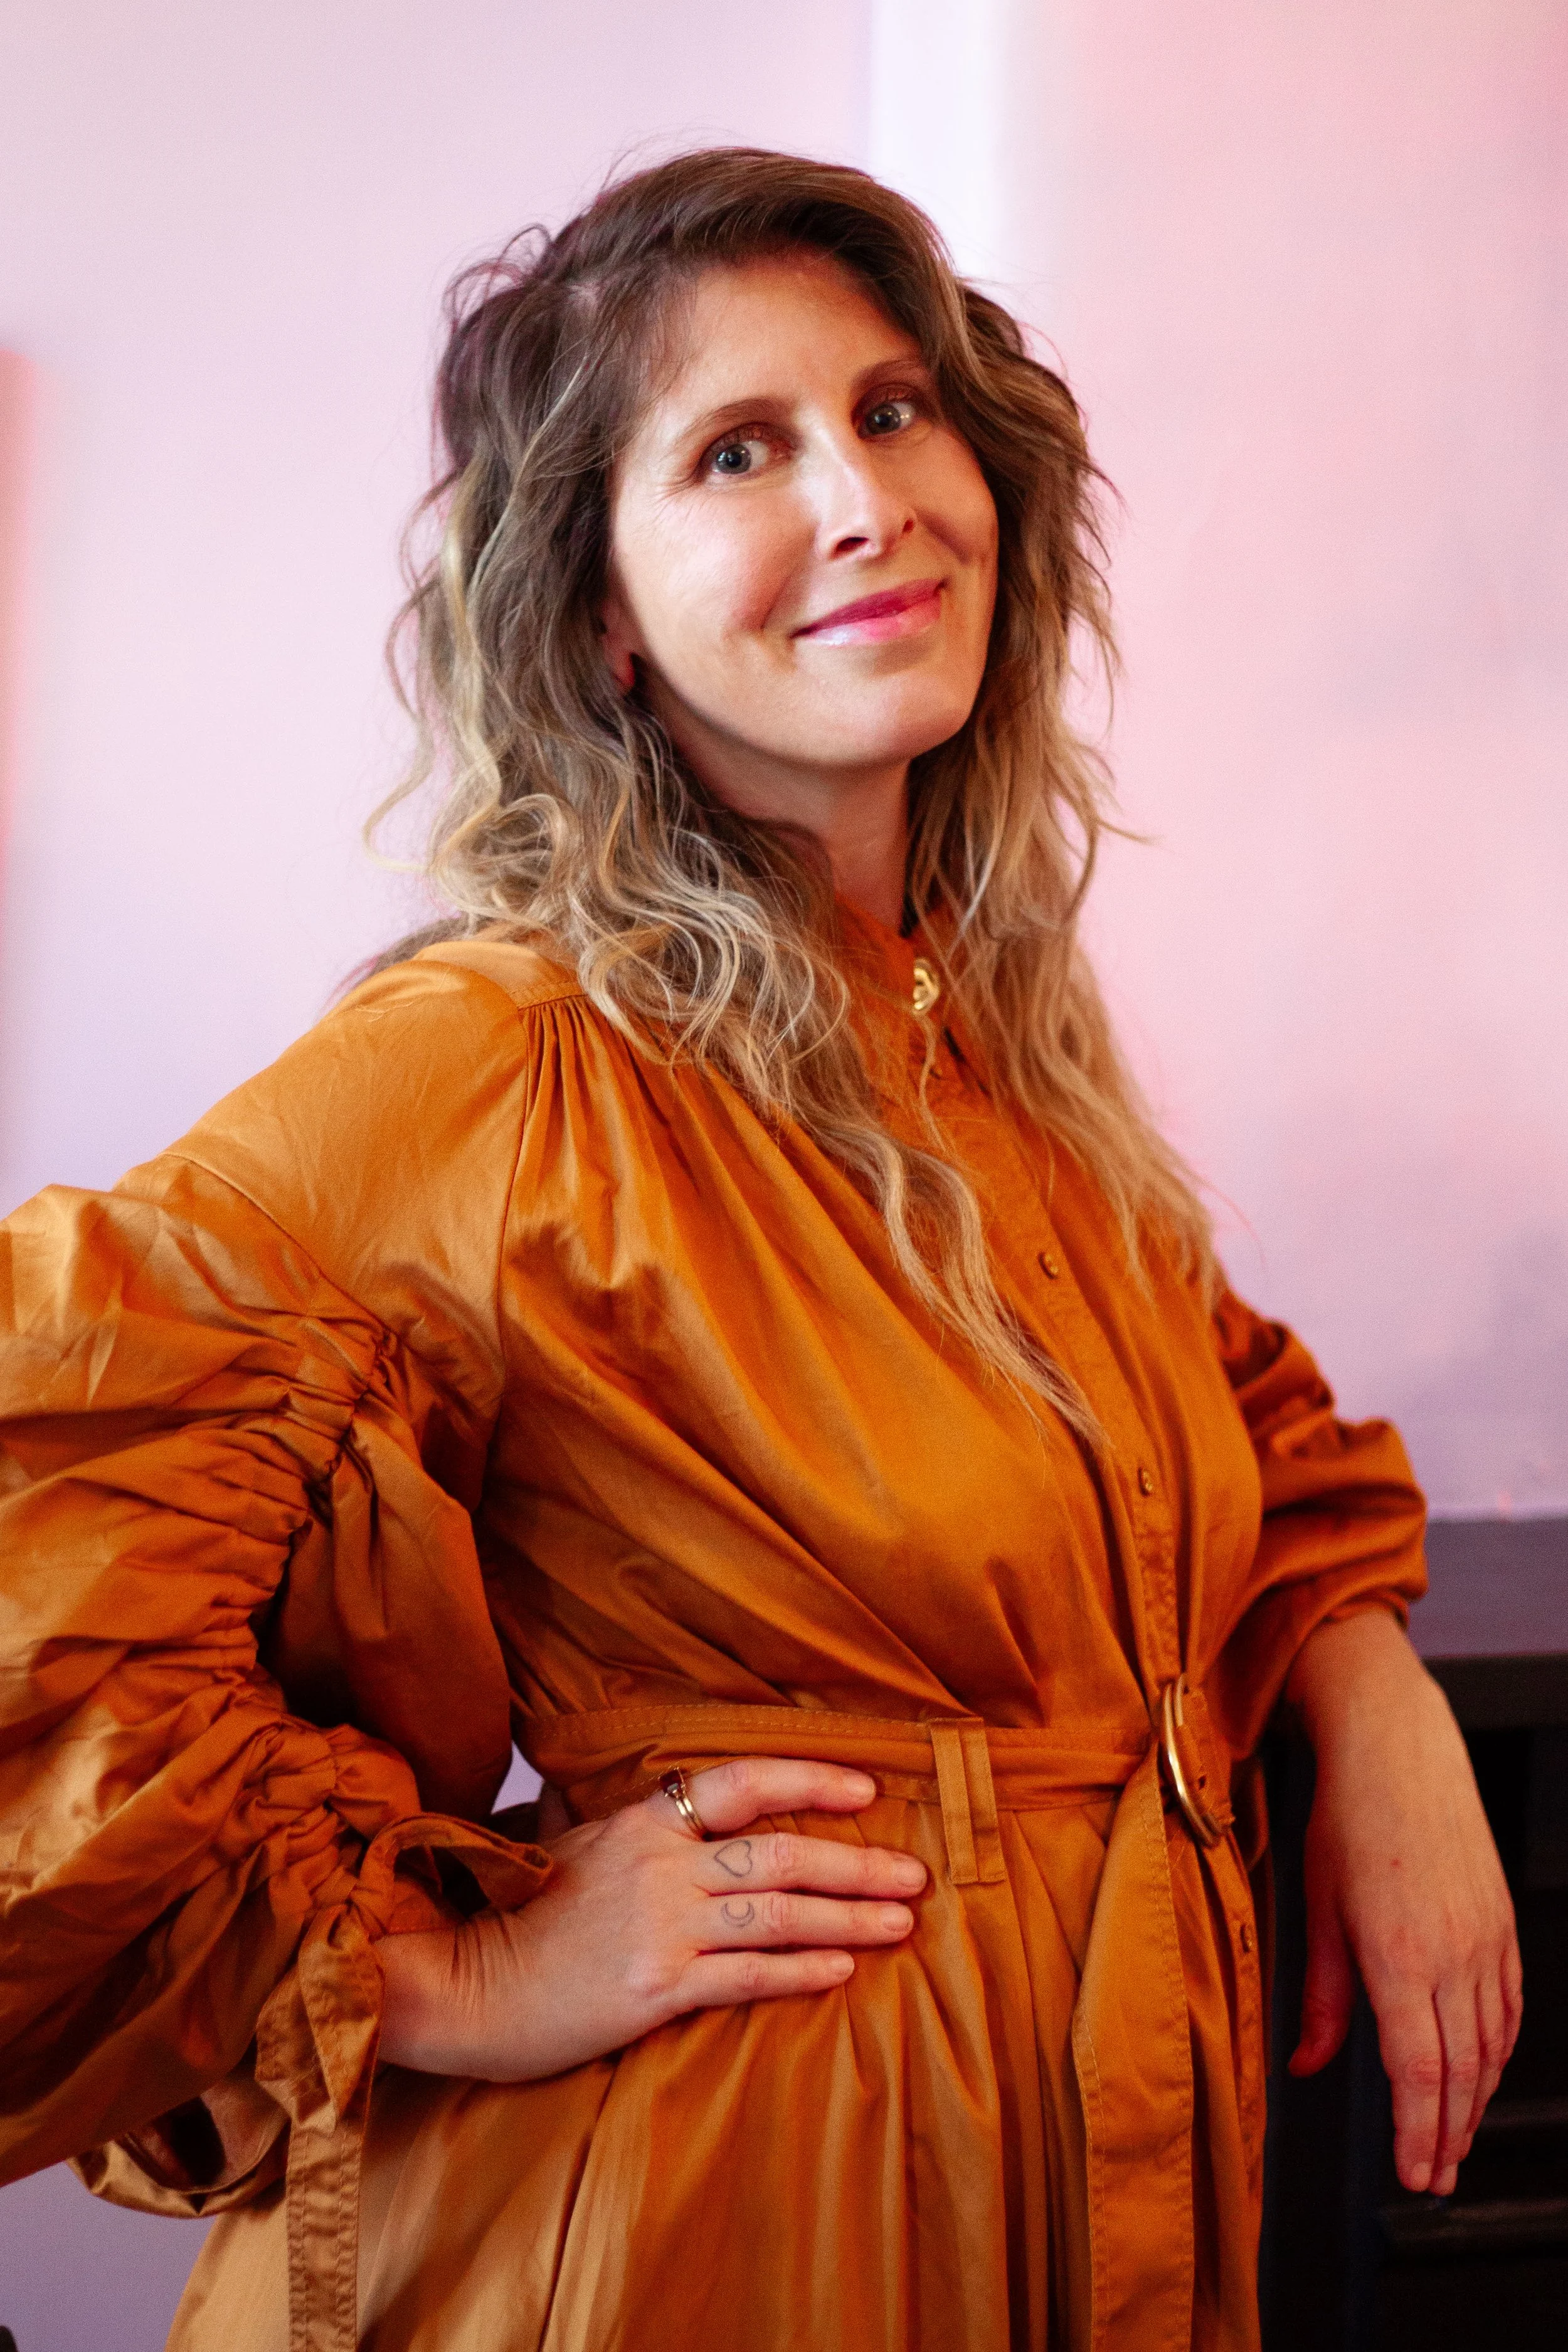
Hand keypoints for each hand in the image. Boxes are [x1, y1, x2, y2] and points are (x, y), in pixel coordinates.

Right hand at [377, 1757, 924, 2081]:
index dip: (811, 1779)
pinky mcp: (655, 1988)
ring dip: (849, 1916)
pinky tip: (842, 1969)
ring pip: (778, 1912)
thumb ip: (627, 1821)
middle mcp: (660, 1865)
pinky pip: (746, 1976)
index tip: (868, 1787)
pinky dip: (801, 1970)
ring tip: (901, 1922)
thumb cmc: (516, 1912)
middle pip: (782, 1851)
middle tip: (917, 1873)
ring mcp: (660, 1926)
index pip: (745, 1782)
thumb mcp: (569, 1842)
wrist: (462, 1982)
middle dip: (858, 1861)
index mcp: (644, 1822)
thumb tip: (666, 1798)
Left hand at [1285, 1612, 1522, 2193]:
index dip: (1417, 2134)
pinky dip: (1497, 2049)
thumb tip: (1306, 2062)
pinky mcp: (1501, 1922)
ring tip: (1455, 2139)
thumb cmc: (1348, 1816)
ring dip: (1475, 2101)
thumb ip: (1319, 1996)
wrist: (1396, 1747)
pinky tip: (1483, 2070)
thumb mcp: (1318, 1909)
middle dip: (1448, 2135)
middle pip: (1460, 2072)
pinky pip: (1508, 2005)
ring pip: (1490, 2046)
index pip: (1417, 2073)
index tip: (1413, 2173)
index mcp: (1399, 1956)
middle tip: (1434, 2176)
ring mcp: (1485, 1938)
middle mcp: (1452, 1954)